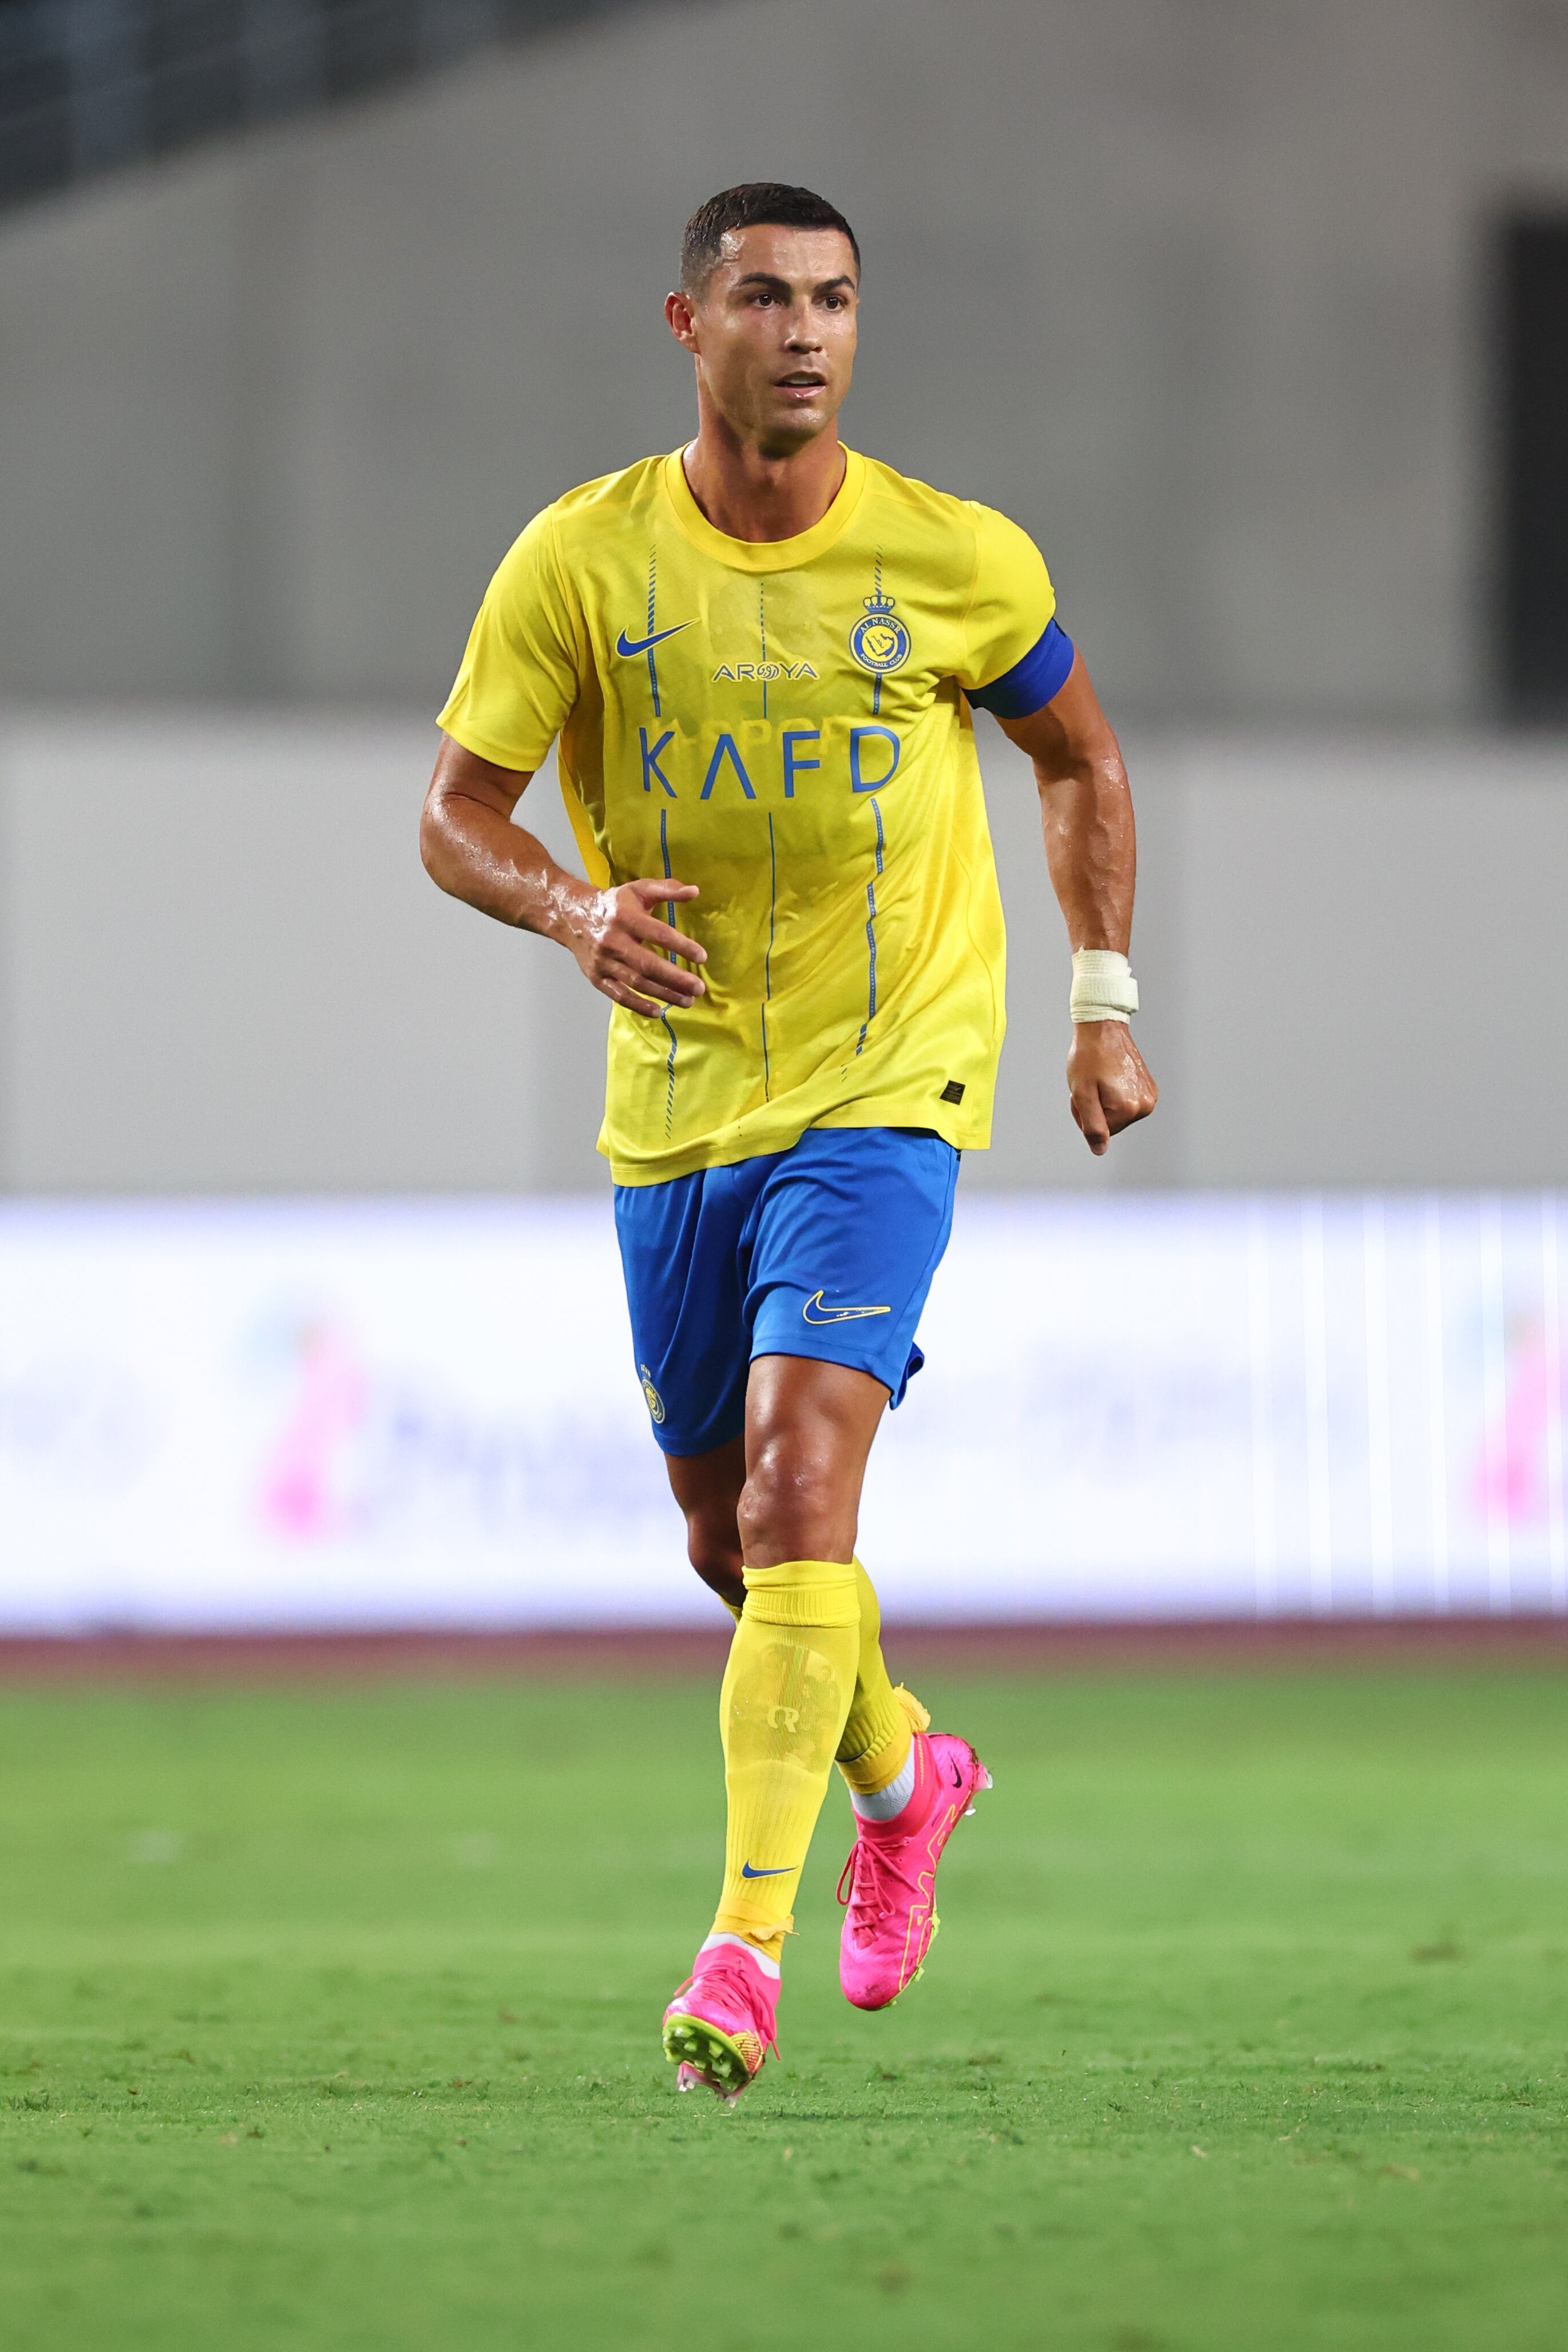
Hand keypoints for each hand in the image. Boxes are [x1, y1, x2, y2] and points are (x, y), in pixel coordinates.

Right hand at [562, 877, 707, 1016]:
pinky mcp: (596, 977)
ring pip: (636, 982)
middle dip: (676, 978)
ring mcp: (603, 961)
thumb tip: (695, 891)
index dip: (681, 946)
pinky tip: (658, 1011)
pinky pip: (618, 995)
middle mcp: (612, 940)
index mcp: (625, 916)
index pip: (658, 934)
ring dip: (664, 994)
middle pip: (648, 964)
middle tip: (699, 988)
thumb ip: (668, 889)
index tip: (702, 957)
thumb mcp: (639, 889)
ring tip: (688, 1000)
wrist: (572, 916)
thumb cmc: (614, 904)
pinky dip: (638, 1005)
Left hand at [1067, 1022, 1157, 1155]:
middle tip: (1091, 1085)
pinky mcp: (1149, 1088)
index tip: (1084, 1094)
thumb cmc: (1089, 1058)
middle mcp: (1145, 1104)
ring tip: (1100, 1079)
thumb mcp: (1082, 1094)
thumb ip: (1091, 1126)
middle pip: (1113, 1125)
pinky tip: (1111, 1076)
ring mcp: (1149, 1096)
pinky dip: (1115, 1094)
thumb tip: (1099, 1149)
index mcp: (1128, 1108)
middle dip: (1096, 1109)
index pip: (1101, 1132)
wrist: (1103, 1028)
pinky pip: (1127, 1103)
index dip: (1086, 1116)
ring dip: (1104, 1101)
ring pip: (1119, 1114)